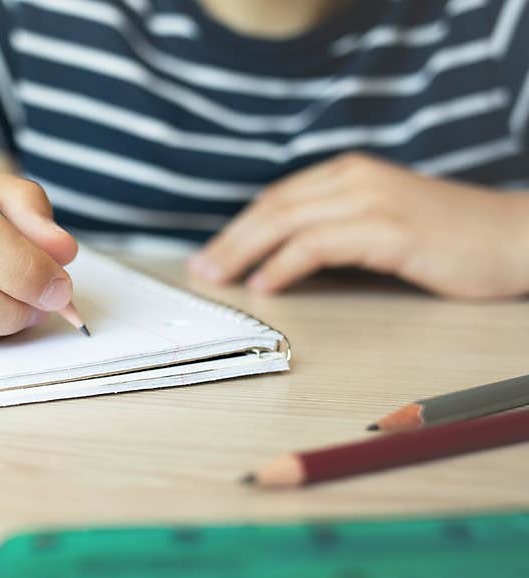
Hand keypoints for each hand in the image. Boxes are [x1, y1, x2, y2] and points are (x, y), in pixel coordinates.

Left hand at [189, 153, 528, 298]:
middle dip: (229, 240)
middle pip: (272, 207)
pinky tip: (264, 284)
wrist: (516, 238)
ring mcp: (371, 201)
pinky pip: (317, 245)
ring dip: (243, 252)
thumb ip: (336, 231)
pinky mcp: (387, 229)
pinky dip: (283, 265)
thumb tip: (282, 260)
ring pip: (285, 222)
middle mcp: (353, 179)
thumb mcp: (382, 223)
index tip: (211, 254)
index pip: (276, 199)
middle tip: (199, 270)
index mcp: (349, 174)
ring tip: (217, 278)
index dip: (238, 227)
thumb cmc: (449, 238)